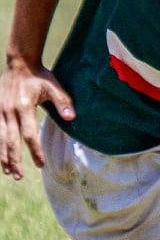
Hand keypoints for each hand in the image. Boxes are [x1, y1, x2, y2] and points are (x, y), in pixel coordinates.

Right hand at [0, 60, 70, 179]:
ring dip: (3, 156)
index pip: (29, 134)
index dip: (35, 151)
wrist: (19, 63)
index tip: (40, 164)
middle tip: (19, 176)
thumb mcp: (54, 86)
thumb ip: (63, 102)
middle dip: (14, 160)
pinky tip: (0, 157)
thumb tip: (71, 117)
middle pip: (10, 141)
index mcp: (24, 107)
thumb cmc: (40, 76)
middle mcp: (9, 111)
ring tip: (8, 172)